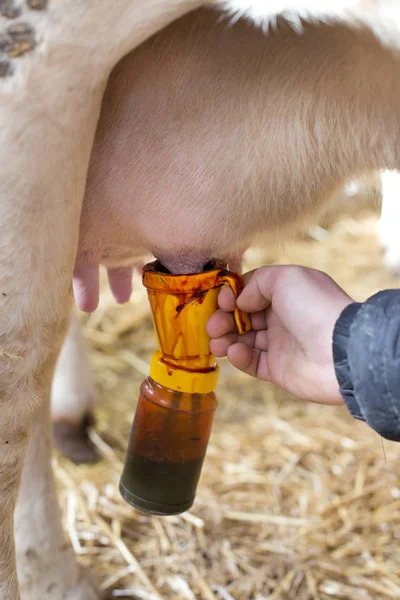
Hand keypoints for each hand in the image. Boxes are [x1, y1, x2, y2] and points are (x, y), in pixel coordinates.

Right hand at [207, 265, 352, 403]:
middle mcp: (282, 317)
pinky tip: (235, 352)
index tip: (222, 302)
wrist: (339, 351)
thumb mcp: (286, 277)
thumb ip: (257, 282)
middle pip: (242, 317)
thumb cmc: (314, 307)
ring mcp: (279, 344)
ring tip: (217, 343)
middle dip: (223, 320)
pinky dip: (239, 357)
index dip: (232, 296)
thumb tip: (241, 301)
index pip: (249, 293)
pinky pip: (251, 363)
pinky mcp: (277, 369)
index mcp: (286, 293)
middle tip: (212, 326)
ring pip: (243, 340)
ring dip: (225, 339)